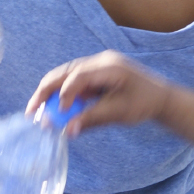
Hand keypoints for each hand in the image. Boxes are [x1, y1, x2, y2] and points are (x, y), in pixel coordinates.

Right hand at [30, 51, 175, 134]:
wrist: (161, 97)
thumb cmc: (144, 104)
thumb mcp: (119, 113)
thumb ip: (92, 119)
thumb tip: (68, 132)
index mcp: (109, 67)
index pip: (78, 76)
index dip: (64, 94)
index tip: (58, 114)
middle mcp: (101, 61)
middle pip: (66, 72)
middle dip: (46, 90)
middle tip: (32, 109)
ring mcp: (98, 65)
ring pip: (67, 75)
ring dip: (52, 92)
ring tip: (38, 109)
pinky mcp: (97, 73)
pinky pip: (75, 81)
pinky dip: (64, 94)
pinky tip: (58, 108)